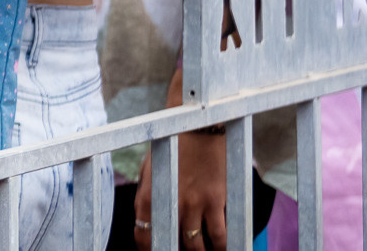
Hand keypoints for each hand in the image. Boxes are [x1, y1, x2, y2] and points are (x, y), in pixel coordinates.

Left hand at [136, 128, 228, 249]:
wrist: (196, 126)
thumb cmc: (172, 146)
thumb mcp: (151, 170)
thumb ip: (149, 195)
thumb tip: (147, 218)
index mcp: (148, 197)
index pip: (144, 237)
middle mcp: (168, 204)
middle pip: (170, 245)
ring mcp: (192, 204)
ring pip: (195, 247)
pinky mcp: (214, 201)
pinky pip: (218, 236)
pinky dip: (221, 248)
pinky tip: (222, 250)